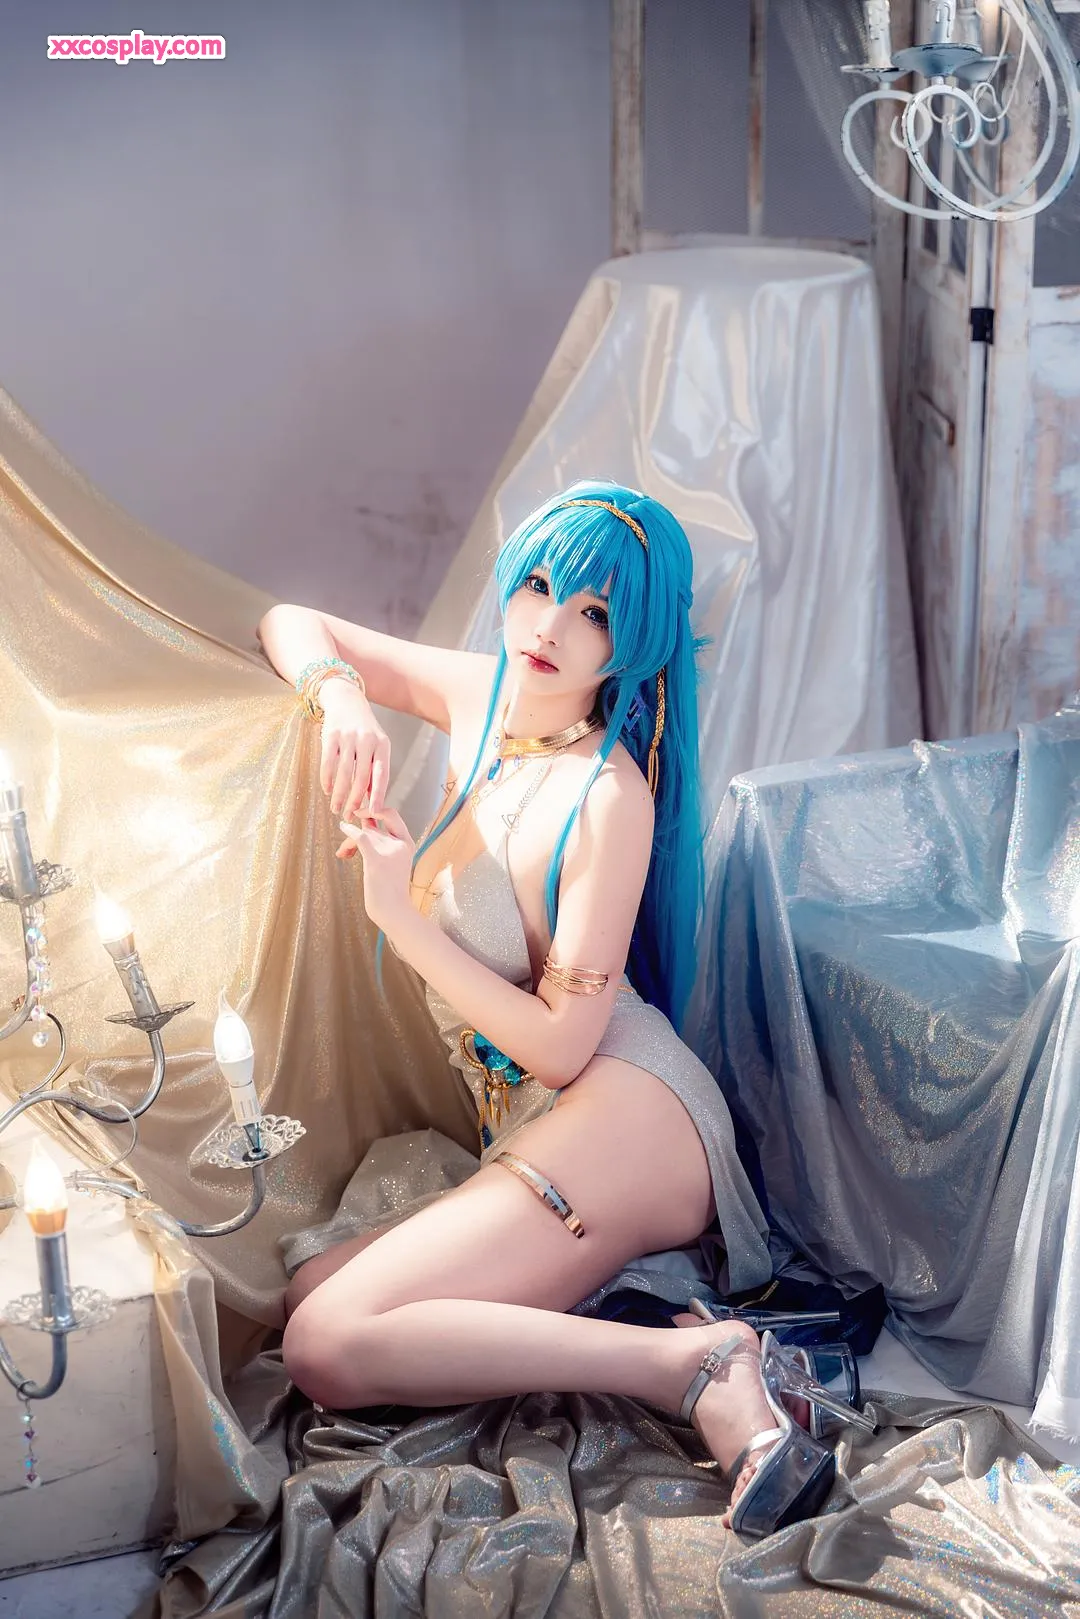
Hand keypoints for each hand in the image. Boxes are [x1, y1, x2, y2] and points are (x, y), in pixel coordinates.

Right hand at [319, 683, 390, 818]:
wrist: (346, 701)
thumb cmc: (364, 731)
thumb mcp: (376, 747)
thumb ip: (375, 771)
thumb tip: (374, 801)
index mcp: (383, 745)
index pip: (382, 775)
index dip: (378, 795)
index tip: (374, 812)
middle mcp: (367, 740)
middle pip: (361, 777)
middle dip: (354, 800)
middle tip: (348, 815)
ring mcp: (348, 737)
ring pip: (344, 773)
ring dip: (339, 794)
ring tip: (336, 808)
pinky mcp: (331, 735)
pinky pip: (328, 762)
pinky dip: (327, 779)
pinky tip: (327, 790)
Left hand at [336, 806, 415, 931]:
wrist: (393, 911)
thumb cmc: (389, 889)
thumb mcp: (391, 860)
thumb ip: (381, 840)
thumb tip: (363, 821)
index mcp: (407, 843)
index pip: (392, 814)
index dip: (376, 808)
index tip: (362, 811)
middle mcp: (400, 844)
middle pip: (373, 825)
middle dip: (358, 829)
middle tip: (348, 837)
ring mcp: (389, 851)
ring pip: (364, 834)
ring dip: (349, 842)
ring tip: (343, 852)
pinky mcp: (376, 860)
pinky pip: (360, 837)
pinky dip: (349, 831)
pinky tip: (342, 827)